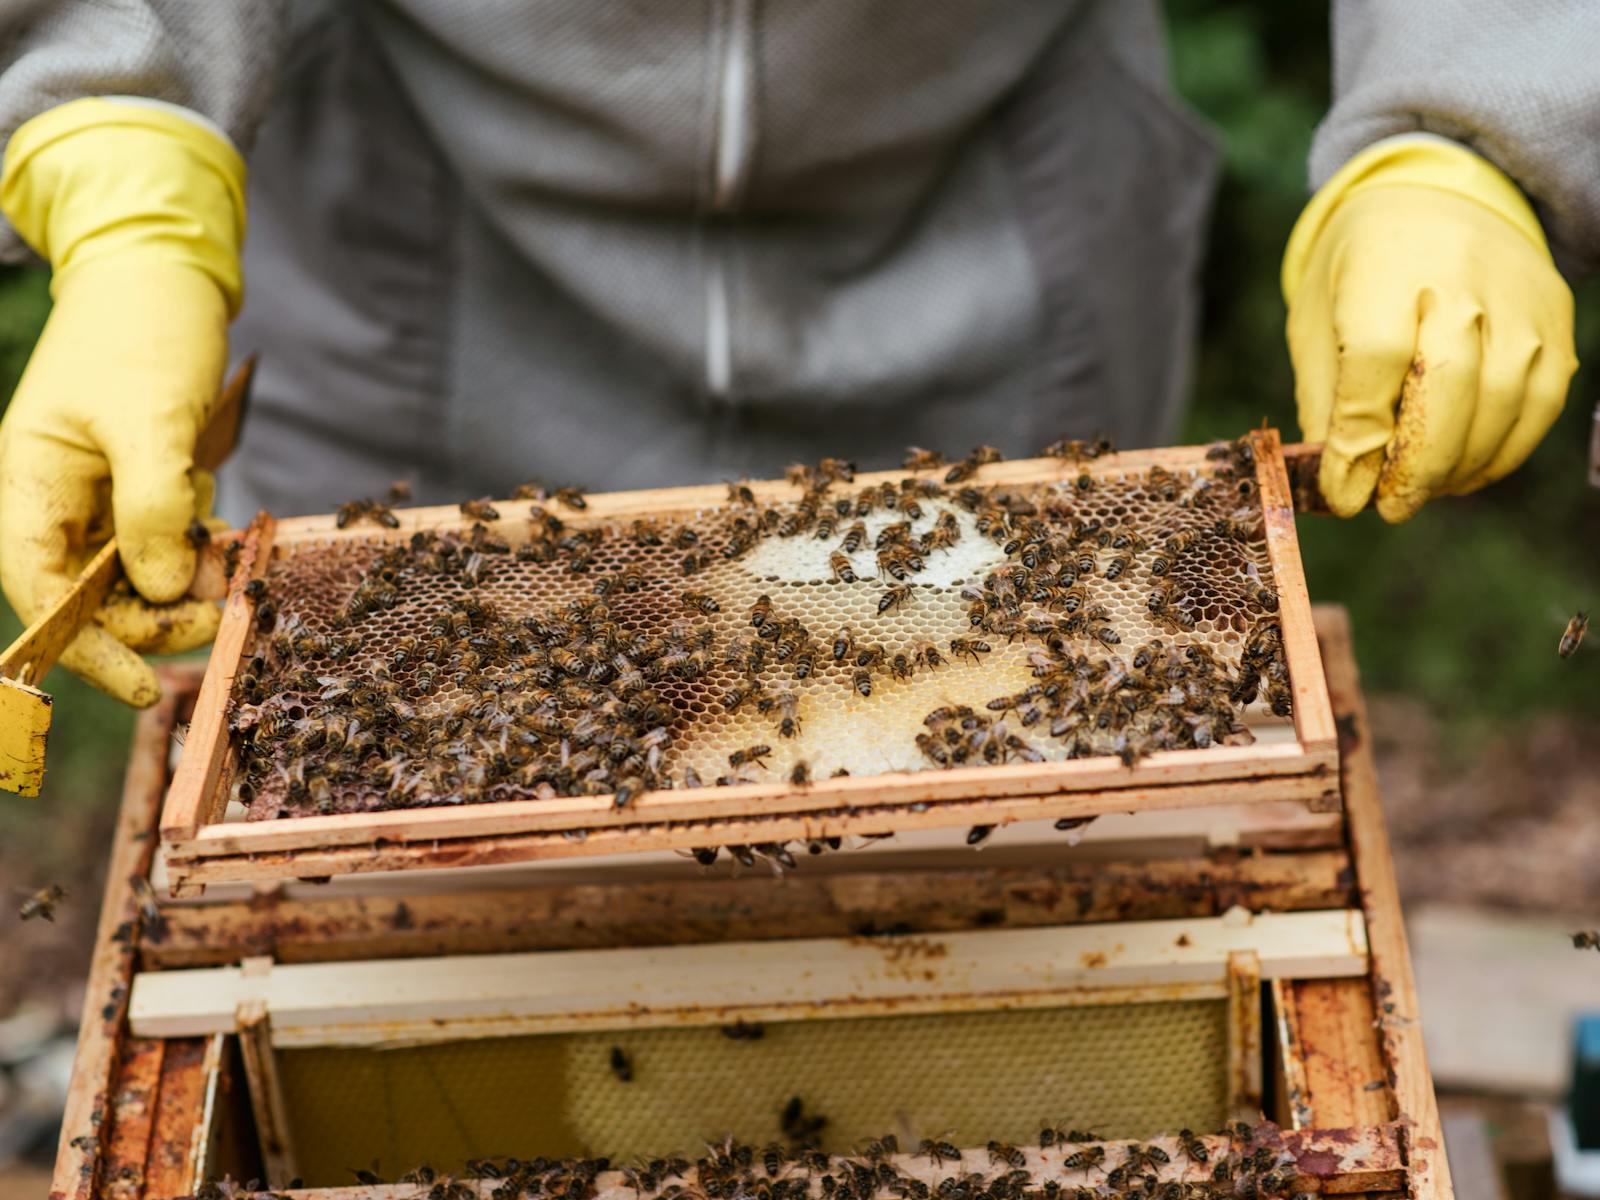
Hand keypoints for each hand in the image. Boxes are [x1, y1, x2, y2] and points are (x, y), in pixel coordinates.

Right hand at [0, 99, 245, 703]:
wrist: (165, 272)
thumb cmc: (143, 332)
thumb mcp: (150, 418)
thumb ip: (151, 506)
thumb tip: (158, 589)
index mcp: (31, 481)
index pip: (41, 587)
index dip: (85, 646)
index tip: (144, 685)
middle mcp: (59, 495)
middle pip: (93, 594)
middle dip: (152, 617)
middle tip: (217, 614)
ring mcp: (102, 491)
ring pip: (135, 572)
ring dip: (181, 584)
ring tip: (227, 569)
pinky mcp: (144, 481)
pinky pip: (165, 538)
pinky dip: (195, 548)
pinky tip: (221, 530)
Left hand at [1285, 137, 1576, 520]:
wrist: (1435, 197)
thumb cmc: (1360, 273)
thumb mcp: (1318, 320)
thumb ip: (1328, 399)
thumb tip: (1340, 482)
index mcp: (1383, 271)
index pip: (1375, 361)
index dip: (1361, 439)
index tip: (1345, 493)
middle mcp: (1459, 281)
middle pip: (1448, 385)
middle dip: (1416, 465)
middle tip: (1390, 507)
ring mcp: (1517, 299)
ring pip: (1503, 401)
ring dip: (1461, 465)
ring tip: (1423, 491)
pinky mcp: (1555, 317)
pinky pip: (1542, 400)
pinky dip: (1505, 450)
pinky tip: (1466, 471)